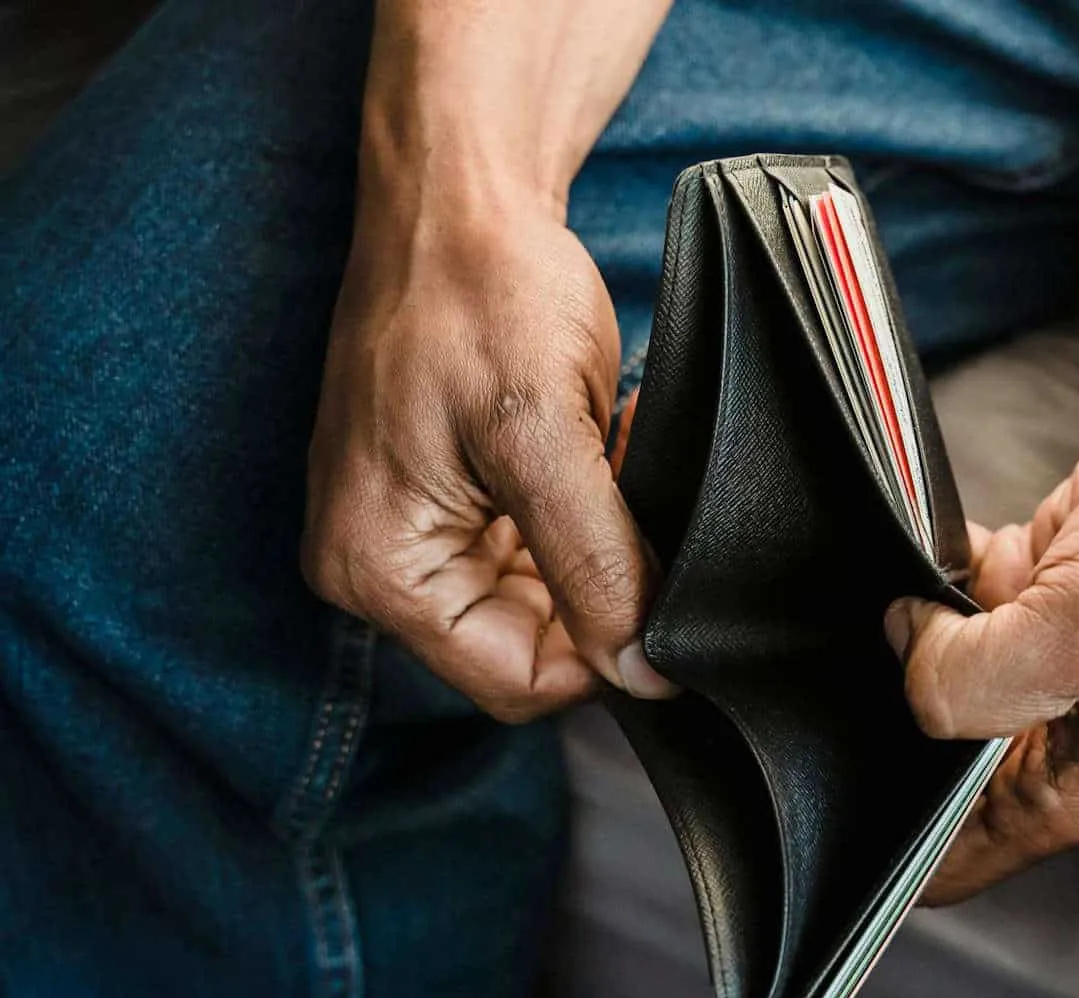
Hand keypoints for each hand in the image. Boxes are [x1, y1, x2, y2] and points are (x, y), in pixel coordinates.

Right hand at [303, 196, 670, 721]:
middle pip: (530, 645)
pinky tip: (604, 449)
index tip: (661, 585)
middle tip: (633, 498)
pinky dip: (588, 511)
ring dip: (601, 544)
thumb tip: (642, 672)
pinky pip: (538, 547)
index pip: (517, 680)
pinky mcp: (451, 497)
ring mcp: (417, 530)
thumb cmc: (480, 290)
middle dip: (601, 584)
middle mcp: (382, 565)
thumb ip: (594, 564)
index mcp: (379, 569)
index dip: (604, 649)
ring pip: (546, 598)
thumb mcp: (545, 435)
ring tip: (613, 458)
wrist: (460, 198)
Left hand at [888, 365, 1078, 902]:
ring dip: (910, 628)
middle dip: (888, 714)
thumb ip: (969, 676)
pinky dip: (937, 565)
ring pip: (934, 663)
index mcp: (1073, 785)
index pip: (948, 861)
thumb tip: (906, 650)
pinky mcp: (1048, 573)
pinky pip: (956, 588)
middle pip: (929, 757)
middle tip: (867, 662)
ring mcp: (1052, 649)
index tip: (844, 780)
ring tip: (905, 590)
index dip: (887, 835)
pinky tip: (941, 542)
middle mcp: (1059, 728)